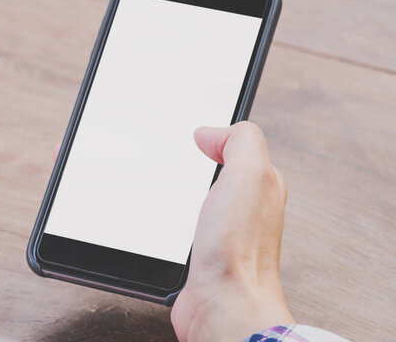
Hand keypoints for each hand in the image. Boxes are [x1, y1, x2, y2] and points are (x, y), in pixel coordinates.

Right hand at [171, 121, 293, 341]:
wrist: (223, 304)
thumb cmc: (238, 248)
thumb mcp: (248, 173)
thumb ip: (239, 141)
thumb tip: (210, 133)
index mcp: (262, 185)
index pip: (243, 149)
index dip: (220, 137)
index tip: (198, 138)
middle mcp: (248, 209)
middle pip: (227, 172)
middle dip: (207, 160)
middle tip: (191, 151)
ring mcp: (227, 233)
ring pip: (209, 199)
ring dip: (192, 189)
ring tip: (180, 179)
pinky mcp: (206, 253)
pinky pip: (194, 226)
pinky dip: (182, 218)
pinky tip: (175, 218)